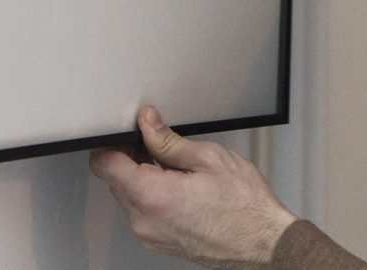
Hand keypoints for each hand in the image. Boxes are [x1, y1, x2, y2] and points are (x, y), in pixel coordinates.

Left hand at [90, 106, 296, 267]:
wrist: (260, 242)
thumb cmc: (243, 206)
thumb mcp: (209, 158)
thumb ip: (168, 140)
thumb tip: (148, 124)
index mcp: (153, 196)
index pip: (106, 165)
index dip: (110, 142)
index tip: (125, 132)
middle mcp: (144, 221)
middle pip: (115, 181)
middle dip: (128, 158)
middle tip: (154, 142)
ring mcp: (149, 235)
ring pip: (128, 197)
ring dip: (141, 177)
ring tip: (173, 165)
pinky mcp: (157, 242)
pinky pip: (141, 213)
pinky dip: (150, 196)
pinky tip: (176, 185)